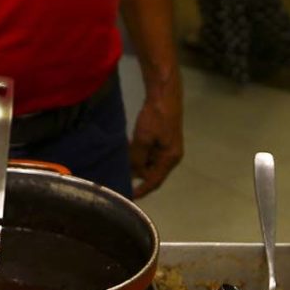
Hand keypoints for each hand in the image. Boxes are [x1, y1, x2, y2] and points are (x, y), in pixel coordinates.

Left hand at [130, 73, 183, 198]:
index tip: (128, 196)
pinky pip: (149, 152)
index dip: (142, 190)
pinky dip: (138, 153)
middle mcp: (171, 156)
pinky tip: (127, 150)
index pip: (154, 181)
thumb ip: (137, 158)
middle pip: (152, 172)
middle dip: (136, 174)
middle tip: (118, 176)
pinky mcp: (162, 138)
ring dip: (136, 162)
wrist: (164, 93)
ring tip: (120, 163)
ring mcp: (167, 147)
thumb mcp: (143, 139)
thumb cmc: (156, 117)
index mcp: (170, 159)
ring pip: (149, 161)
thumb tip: (132, 172)